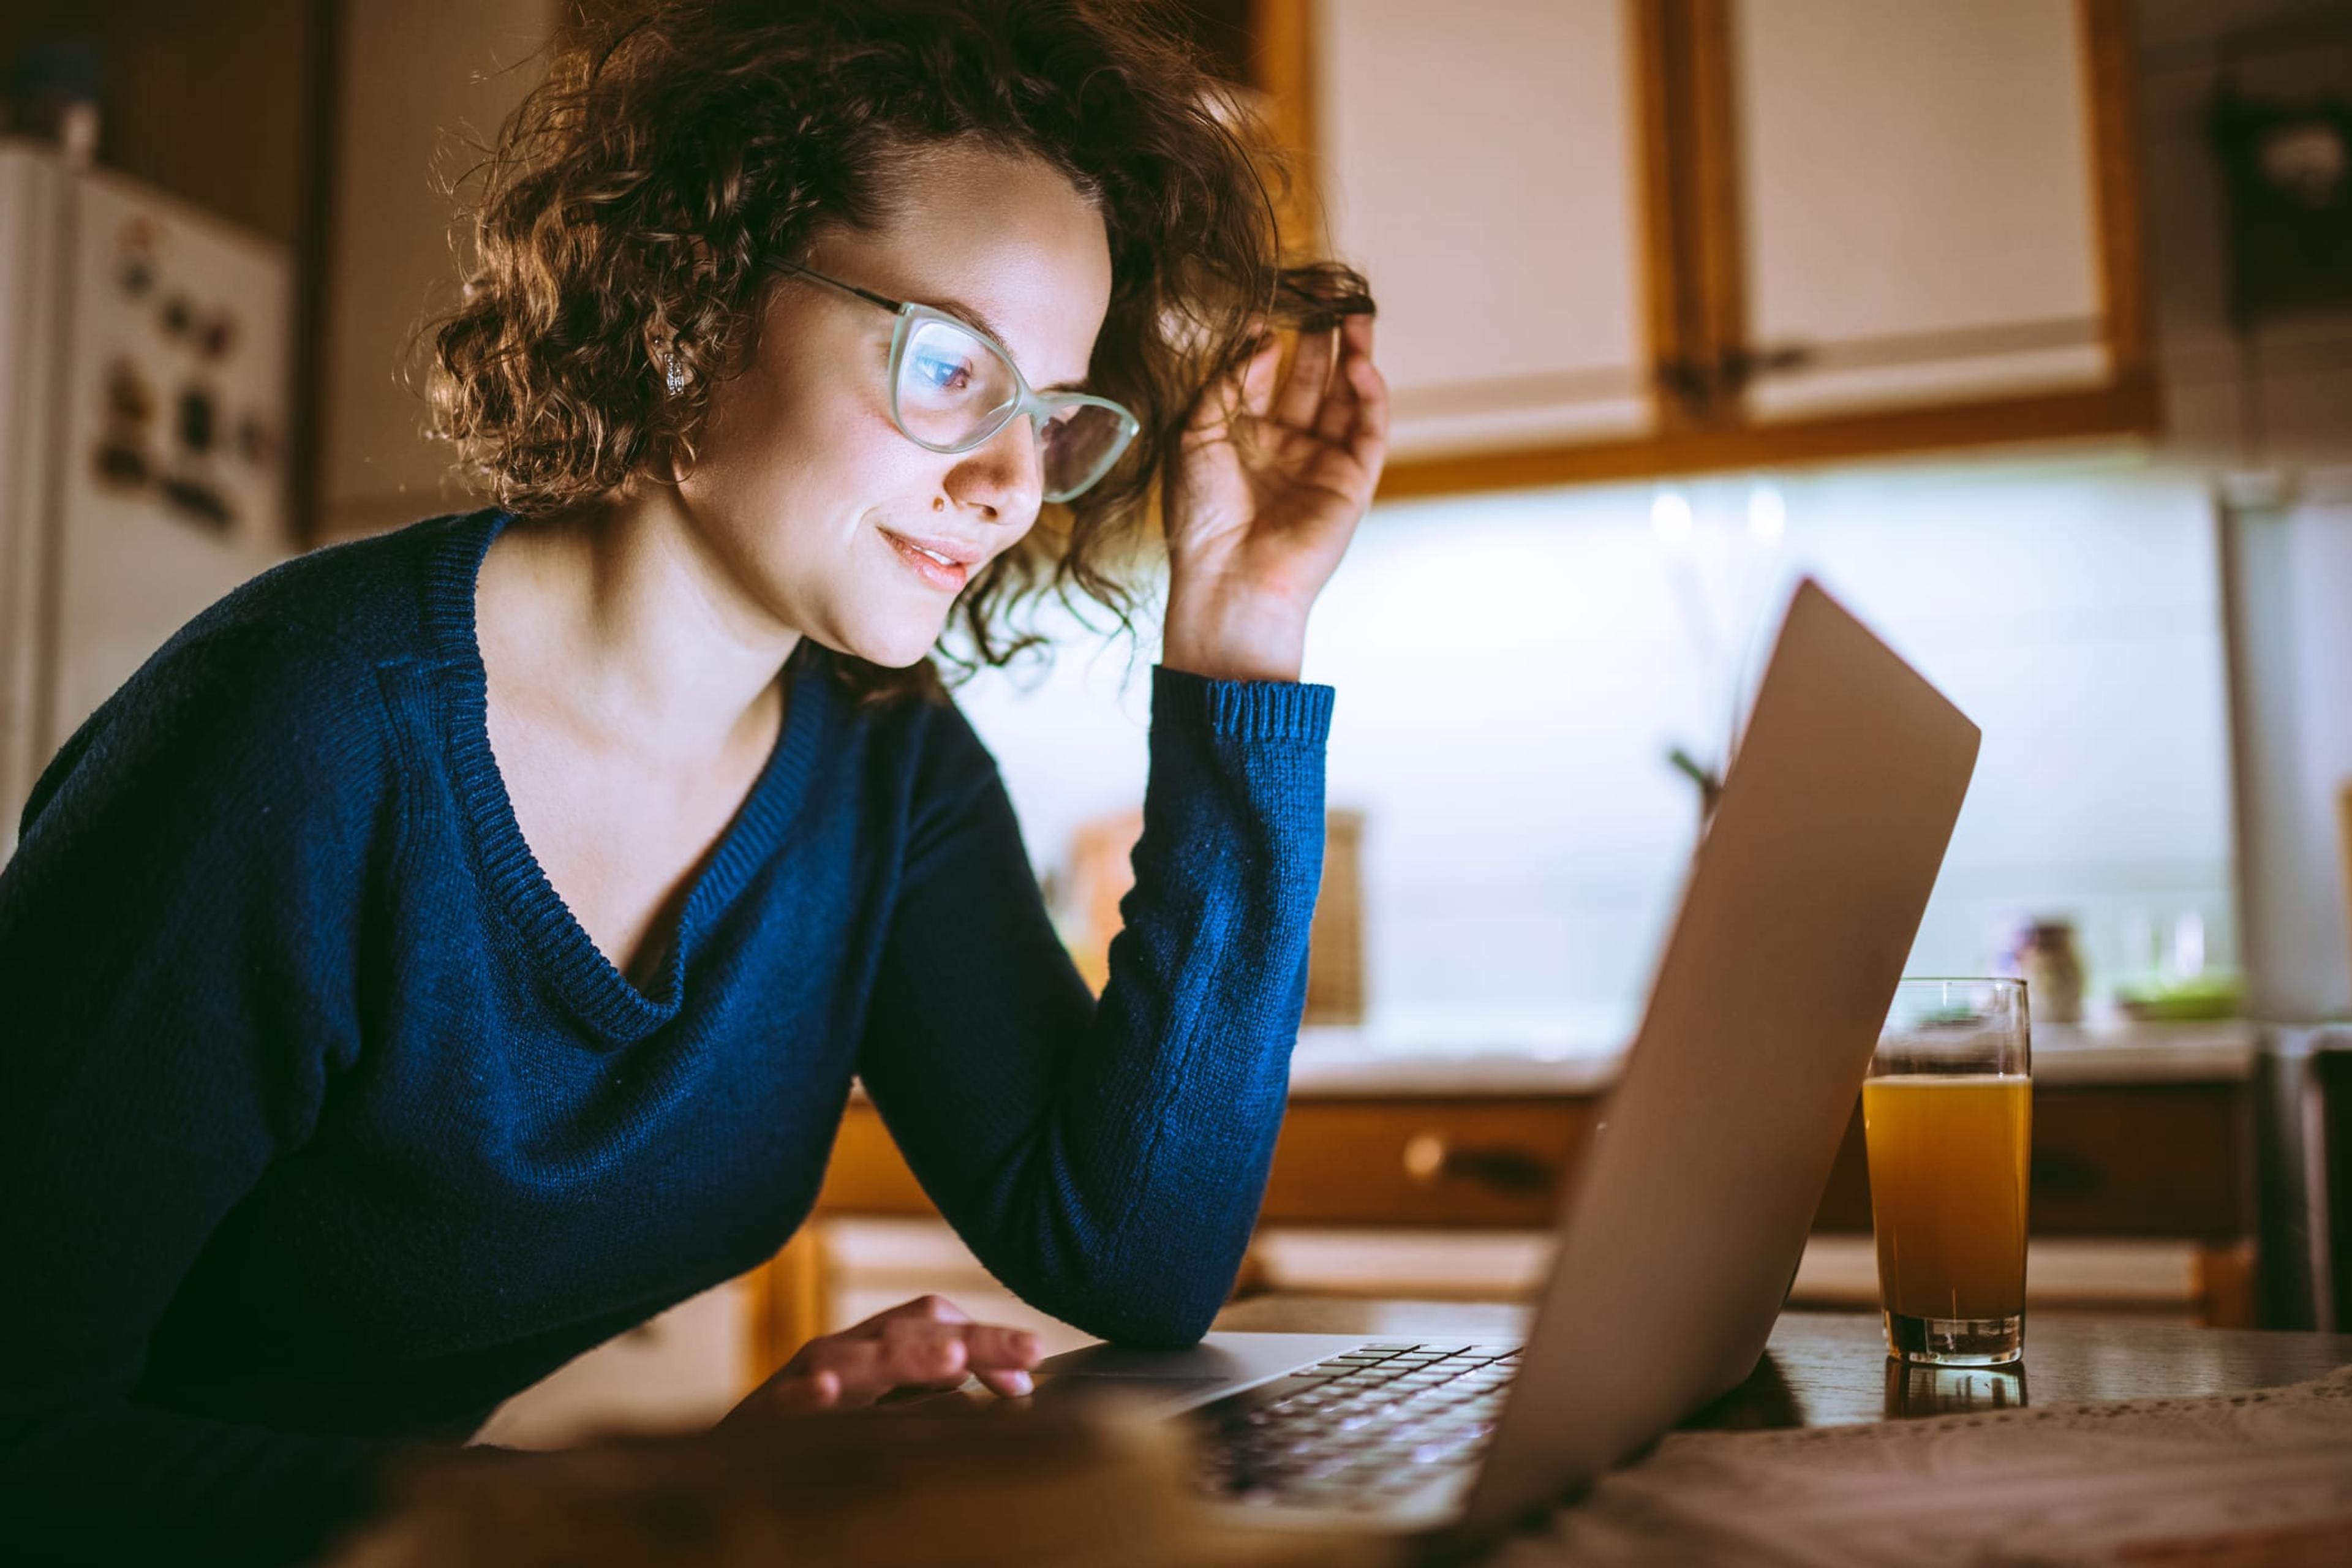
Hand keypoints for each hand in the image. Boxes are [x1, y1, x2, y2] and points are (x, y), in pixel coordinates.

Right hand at [722, 1295, 1042, 1420]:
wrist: (729, 1460)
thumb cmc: (817, 1428)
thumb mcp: (884, 1403)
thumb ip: (937, 1390)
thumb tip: (1008, 1384)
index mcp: (876, 1348)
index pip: (937, 1321)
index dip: (988, 1337)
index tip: (1033, 1365)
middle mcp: (844, 1353)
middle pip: (914, 1330)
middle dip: (974, 1338)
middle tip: (1028, 1349)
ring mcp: (802, 1380)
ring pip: (857, 1358)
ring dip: (907, 1355)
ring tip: (953, 1361)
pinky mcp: (764, 1417)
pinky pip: (785, 1402)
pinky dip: (806, 1395)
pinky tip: (825, 1392)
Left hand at [1162, 311, 1388, 682]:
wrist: (1229, 578)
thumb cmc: (1202, 514)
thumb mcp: (1198, 432)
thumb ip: (1231, 381)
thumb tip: (1262, 334)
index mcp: (1241, 437)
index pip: (1265, 375)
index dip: (1271, 339)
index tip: (1273, 302)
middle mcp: (1284, 446)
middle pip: (1310, 377)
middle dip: (1321, 334)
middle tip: (1328, 289)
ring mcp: (1321, 462)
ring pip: (1344, 395)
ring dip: (1352, 352)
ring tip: (1355, 309)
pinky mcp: (1353, 481)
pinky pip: (1367, 428)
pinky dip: (1369, 393)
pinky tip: (1358, 363)